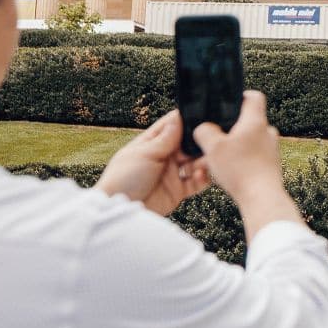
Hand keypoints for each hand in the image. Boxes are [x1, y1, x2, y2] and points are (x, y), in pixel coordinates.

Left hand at [96, 111, 211, 217]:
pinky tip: (200, 175)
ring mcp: (171, 174)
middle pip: (187, 145)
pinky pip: (196, 182)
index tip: (200, 119)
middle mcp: (164, 157)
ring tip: (202, 162)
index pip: (172, 126)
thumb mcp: (145, 153)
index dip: (185, 121)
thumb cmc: (123, 179)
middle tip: (206, 143)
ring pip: (194, 162)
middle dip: (197, 143)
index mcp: (152, 143)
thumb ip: (165, 138)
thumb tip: (178, 118)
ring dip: (202, 161)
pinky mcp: (178, 191)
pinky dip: (202, 178)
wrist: (121, 209)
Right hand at [190, 91, 286, 205]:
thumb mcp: (213, 147)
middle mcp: (268, 133)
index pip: (253, 96)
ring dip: (234, 148)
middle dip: (230, 128)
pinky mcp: (270, 166)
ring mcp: (272, 150)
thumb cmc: (240, 170)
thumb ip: (204, 131)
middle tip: (215, 138)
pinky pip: (253, 157)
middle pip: (247, 121)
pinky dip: (241, 161)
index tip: (226, 104)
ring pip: (249, 141)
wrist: (262, 198)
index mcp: (256, 121)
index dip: (239, 96)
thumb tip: (204, 128)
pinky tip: (228, 172)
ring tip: (218, 159)